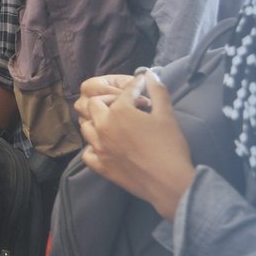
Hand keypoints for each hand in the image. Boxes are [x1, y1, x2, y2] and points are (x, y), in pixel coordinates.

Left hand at [76, 75, 195, 220]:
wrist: (168, 181)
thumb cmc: (169, 146)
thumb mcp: (167, 113)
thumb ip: (157, 90)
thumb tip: (150, 74)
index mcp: (119, 110)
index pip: (125, 91)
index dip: (136, 86)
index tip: (143, 84)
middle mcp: (103, 126)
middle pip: (94, 104)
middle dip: (109, 99)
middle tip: (125, 104)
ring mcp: (99, 147)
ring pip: (86, 126)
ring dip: (97, 121)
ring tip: (112, 123)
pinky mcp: (100, 166)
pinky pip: (87, 153)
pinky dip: (93, 147)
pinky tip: (105, 146)